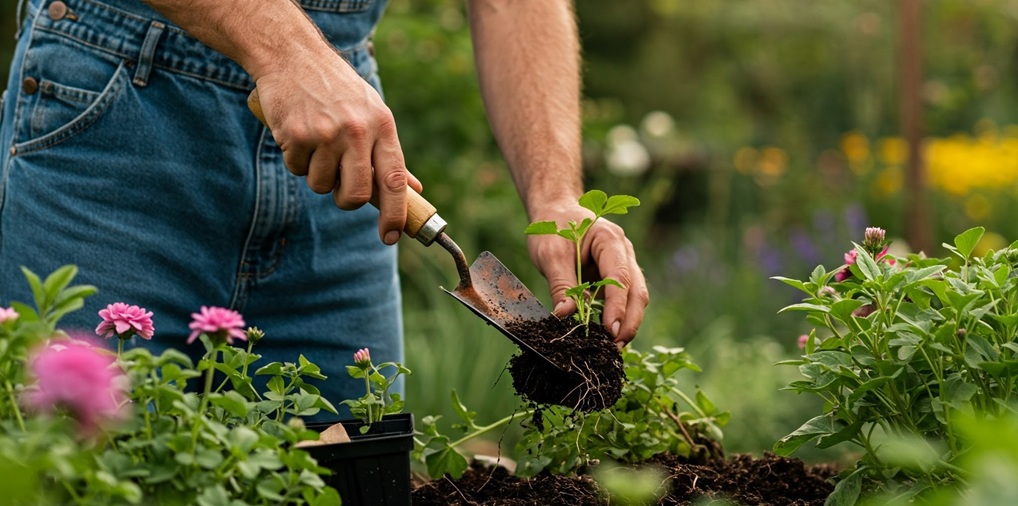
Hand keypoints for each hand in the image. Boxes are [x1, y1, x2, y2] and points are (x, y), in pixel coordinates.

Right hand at [252, 60, 420, 245]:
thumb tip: (412, 189)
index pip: (394, 180)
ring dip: (317, 174)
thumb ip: (389, 154)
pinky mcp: (296, 134)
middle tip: (340, 187)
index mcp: (382, 126)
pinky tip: (298, 133)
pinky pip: (297, 169)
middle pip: (356, 195)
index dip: (395, 214)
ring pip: (321, 186)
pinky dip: (296, 160)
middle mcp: (357, 131)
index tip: (392, 236)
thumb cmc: (338, 89)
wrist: (293, 55)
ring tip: (316, 143)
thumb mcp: (373, 113)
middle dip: (347, 200)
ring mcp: (325, 133)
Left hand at [526, 202, 648, 348]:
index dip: (617, 306)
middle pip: (637, 291)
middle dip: (630, 321)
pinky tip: (607, 335)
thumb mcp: (550, 253)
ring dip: (627, 322)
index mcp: (610, 240)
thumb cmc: (553, 227)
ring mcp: (624, 264)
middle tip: (616, 347)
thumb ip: (560, 283)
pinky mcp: (615, 277)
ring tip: (613, 347)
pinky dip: (618, 317)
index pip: (620, 278)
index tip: (610, 330)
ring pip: (635, 298)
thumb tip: (564, 315)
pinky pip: (622, 299)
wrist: (556, 213)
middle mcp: (624, 253)